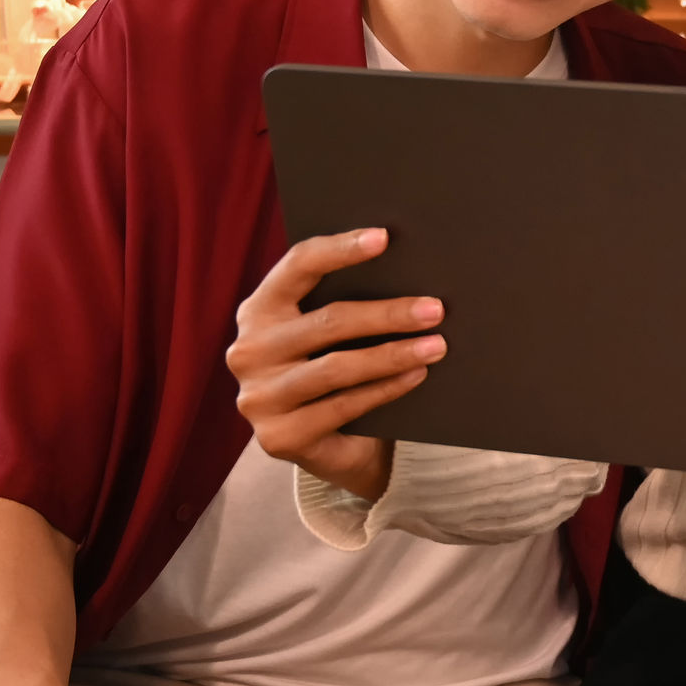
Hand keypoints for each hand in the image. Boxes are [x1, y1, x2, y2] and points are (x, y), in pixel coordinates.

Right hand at [225, 228, 440, 501]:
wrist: (330, 448)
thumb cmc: (336, 373)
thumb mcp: (331, 335)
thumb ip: (345, 304)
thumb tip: (410, 272)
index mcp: (259, 310)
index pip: (298, 266)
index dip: (340, 250)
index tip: (384, 238)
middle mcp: (248, 351)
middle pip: (327, 321)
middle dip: (387, 313)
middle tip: (434, 309)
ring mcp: (258, 397)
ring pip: (338, 367)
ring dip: (393, 354)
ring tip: (436, 345)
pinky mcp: (279, 437)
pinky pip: (343, 406)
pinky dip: (386, 389)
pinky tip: (416, 375)